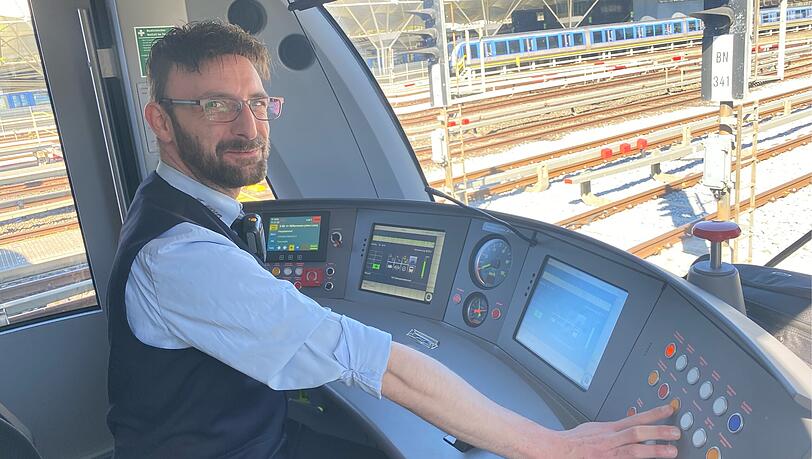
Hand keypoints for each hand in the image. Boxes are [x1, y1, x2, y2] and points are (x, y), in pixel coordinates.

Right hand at [553, 404, 679, 457]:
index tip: (670, 410)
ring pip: (633, 450)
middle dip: (658, 432)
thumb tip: (627, 426)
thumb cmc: (573, 442)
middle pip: (637, 433)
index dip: (654, 414)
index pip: (635, 418)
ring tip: (671, 450)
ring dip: (654, 450)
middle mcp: (610, 441)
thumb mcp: (594, 428)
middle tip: (676, 432)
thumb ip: (612, 429)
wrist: (556, 450)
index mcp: (609, 429)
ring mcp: (608, 454)